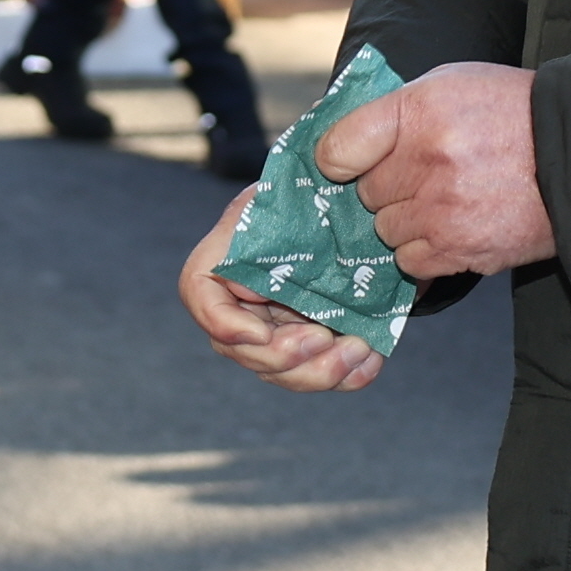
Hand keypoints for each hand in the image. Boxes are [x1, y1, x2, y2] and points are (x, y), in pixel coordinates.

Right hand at [180, 188, 379, 391]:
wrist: (353, 210)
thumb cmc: (312, 196)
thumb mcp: (286, 199)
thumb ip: (265, 232)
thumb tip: (250, 285)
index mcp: (225, 259)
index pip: (199, 295)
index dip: (224, 324)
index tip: (262, 333)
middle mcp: (242, 303)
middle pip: (242, 350)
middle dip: (284, 356)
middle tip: (323, 337)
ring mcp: (276, 331)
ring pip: (283, 373)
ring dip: (320, 370)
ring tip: (359, 348)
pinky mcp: (312, 347)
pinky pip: (323, 374)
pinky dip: (350, 374)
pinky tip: (371, 358)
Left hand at [317, 60, 556, 279]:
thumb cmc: (511, 113)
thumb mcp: (451, 84)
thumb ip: (396, 110)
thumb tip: (344, 147)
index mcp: (418, 111)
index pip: (338, 147)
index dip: (339, 160)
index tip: (346, 165)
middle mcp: (425, 161)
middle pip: (366, 194)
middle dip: (388, 189)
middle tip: (423, 178)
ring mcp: (441, 210)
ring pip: (386, 231)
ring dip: (406, 222)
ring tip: (445, 202)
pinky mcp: (459, 249)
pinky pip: (410, 263)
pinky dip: (424, 252)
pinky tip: (452, 229)